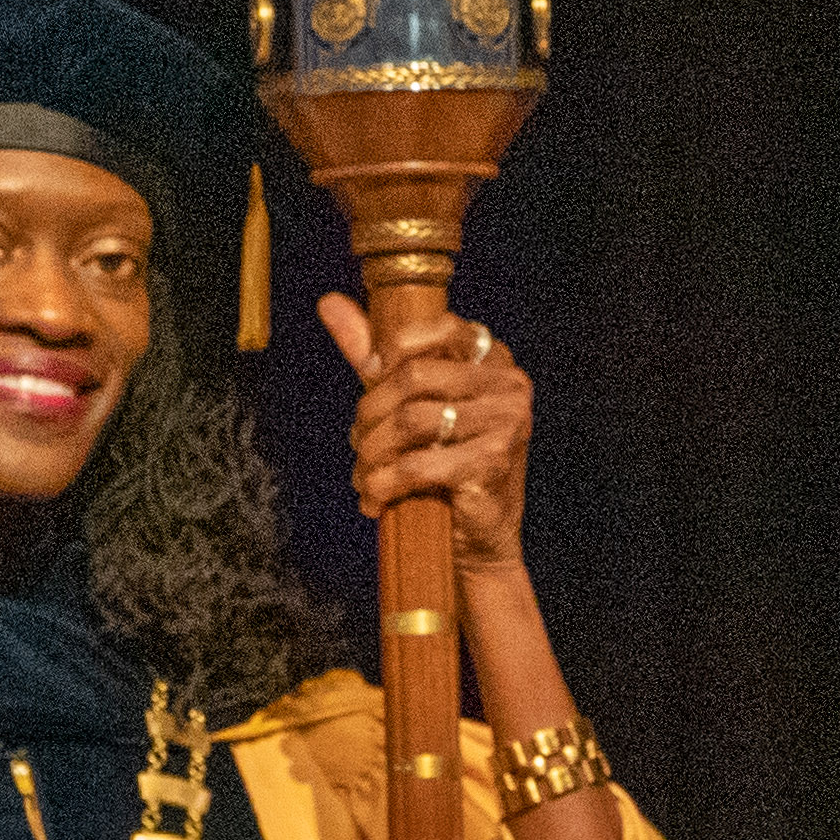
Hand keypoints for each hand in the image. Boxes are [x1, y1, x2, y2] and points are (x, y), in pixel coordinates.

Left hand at [326, 293, 534, 569]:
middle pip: (415, 376)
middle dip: (370, 412)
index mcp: (494, 358)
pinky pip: (418, 464)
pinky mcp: (494, 463)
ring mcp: (507, 423)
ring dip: (371, 453)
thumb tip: (330, 302)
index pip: (441, 326)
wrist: (478, 536)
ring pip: (411, 421)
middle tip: (357, 442)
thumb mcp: (407, 400)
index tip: (368, 377)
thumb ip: (373, 352)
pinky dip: (384, 483)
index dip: (392, 349)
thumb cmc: (444, 461)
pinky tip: (375, 498)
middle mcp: (509, 384)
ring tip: (363, 474)